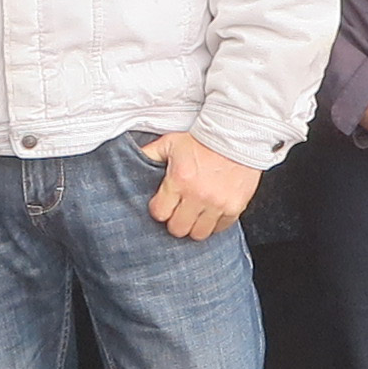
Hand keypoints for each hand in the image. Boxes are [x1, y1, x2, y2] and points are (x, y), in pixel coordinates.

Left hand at [139, 131, 260, 240]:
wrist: (236, 134)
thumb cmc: (203, 139)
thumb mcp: (170, 143)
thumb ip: (149, 154)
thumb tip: (131, 159)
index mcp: (179, 180)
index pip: (160, 213)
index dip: (159, 209)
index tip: (163, 204)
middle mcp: (198, 195)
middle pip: (178, 229)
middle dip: (175, 221)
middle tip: (178, 211)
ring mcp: (218, 203)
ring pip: (199, 234)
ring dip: (194, 226)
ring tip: (195, 214)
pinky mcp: (235, 207)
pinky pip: (221, 228)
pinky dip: (215, 223)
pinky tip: (212, 212)